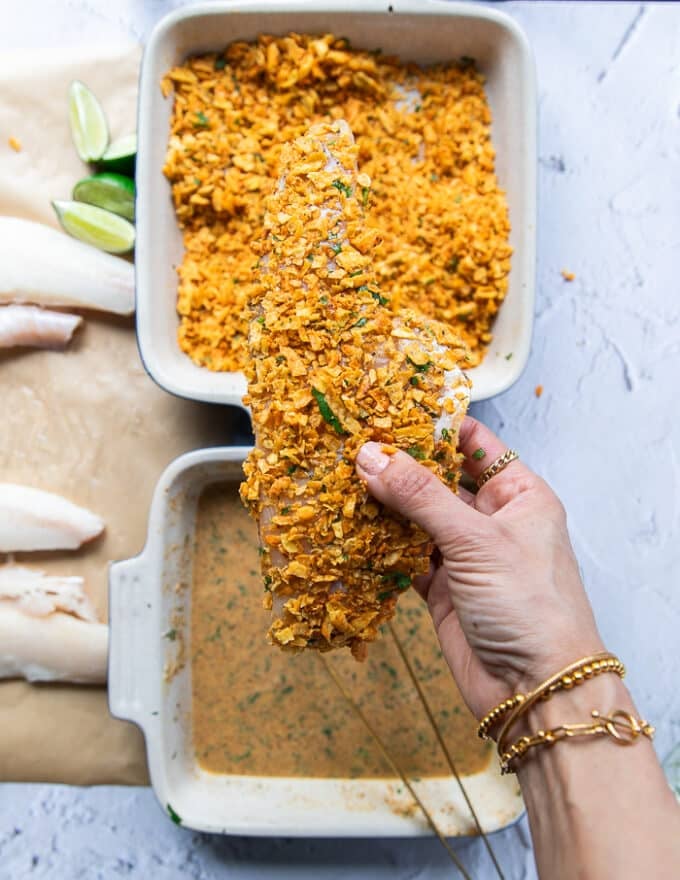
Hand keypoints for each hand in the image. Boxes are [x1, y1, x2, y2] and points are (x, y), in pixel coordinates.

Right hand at [356, 417, 605, 720]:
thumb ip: (419, 497)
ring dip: (385, 505)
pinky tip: (351, 528)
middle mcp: (492, 519)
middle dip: (400, 466)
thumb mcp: (475, 540)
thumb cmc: (527, 604)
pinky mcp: (441, 586)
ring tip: (340, 480)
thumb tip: (369, 455)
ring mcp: (465, 554)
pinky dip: (381, 545)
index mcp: (518, 494)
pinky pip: (405, 554)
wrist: (535, 690)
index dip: (434, 426)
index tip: (388, 410)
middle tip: (352, 445)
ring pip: (417, 517)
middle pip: (439, 480)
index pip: (474, 444)